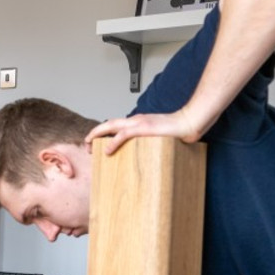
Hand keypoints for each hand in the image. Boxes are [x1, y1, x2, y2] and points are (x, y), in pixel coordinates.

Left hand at [85, 107, 203, 154]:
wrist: (188, 123)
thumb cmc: (176, 131)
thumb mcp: (158, 137)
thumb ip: (147, 142)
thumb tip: (142, 155)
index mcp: (138, 122)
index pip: (117, 125)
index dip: (104, 133)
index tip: (96, 143)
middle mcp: (136, 120)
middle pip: (109, 124)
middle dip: (95, 133)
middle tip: (86, 144)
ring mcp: (139, 123)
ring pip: (112, 126)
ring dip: (98, 135)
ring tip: (89, 145)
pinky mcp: (144, 128)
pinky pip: (124, 134)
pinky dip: (114, 141)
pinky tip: (107, 150)